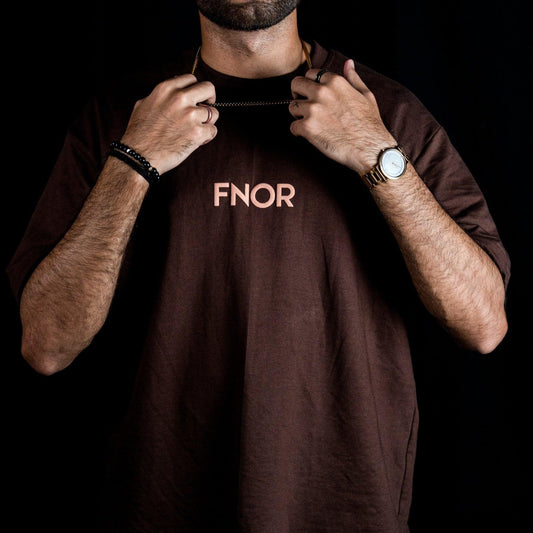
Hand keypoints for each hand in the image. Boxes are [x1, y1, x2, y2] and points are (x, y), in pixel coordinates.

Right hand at [120, 74, 218, 174]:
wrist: (139, 156)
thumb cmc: (139, 134)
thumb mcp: (144, 104)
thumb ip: (162, 96)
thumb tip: (174, 90)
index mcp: (166, 89)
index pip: (191, 79)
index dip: (196, 89)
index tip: (197, 98)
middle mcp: (180, 98)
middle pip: (208, 88)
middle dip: (210, 98)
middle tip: (207, 108)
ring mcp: (190, 115)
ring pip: (214, 113)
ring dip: (207, 122)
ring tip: (196, 130)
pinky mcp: (197, 133)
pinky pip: (213, 131)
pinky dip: (207, 137)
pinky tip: (196, 141)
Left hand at [289, 59, 395, 175]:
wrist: (369, 148)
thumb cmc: (369, 124)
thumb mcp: (365, 95)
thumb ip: (353, 78)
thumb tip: (348, 63)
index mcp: (334, 81)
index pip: (310, 74)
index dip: (310, 85)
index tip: (313, 95)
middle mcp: (321, 92)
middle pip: (295, 85)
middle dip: (298, 95)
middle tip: (305, 107)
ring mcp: (313, 110)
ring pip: (292, 107)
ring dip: (298, 115)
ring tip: (311, 124)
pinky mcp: (307, 128)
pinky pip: (293, 127)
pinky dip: (299, 132)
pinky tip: (310, 135)